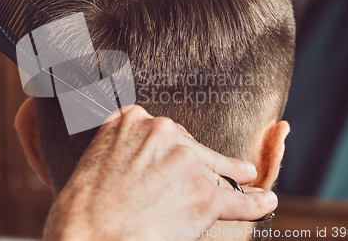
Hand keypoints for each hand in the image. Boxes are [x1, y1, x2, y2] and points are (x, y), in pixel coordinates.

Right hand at [45, 105, 277, 240]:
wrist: (87, 237)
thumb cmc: (81, 207)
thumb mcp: (95, 156)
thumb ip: (121, 143)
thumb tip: (137, 154)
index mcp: (133, 119)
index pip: (165, 131)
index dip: (175, 147)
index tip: (181, 152)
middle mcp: (162, 132)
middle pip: (192, 148)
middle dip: (197, 163)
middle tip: (201, 176)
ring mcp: (185, 162)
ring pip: (216, 170)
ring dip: (230, 178)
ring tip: (248, 178)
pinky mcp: (203, 195)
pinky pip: (237, 199)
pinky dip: (254, 203)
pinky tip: (265, 201)